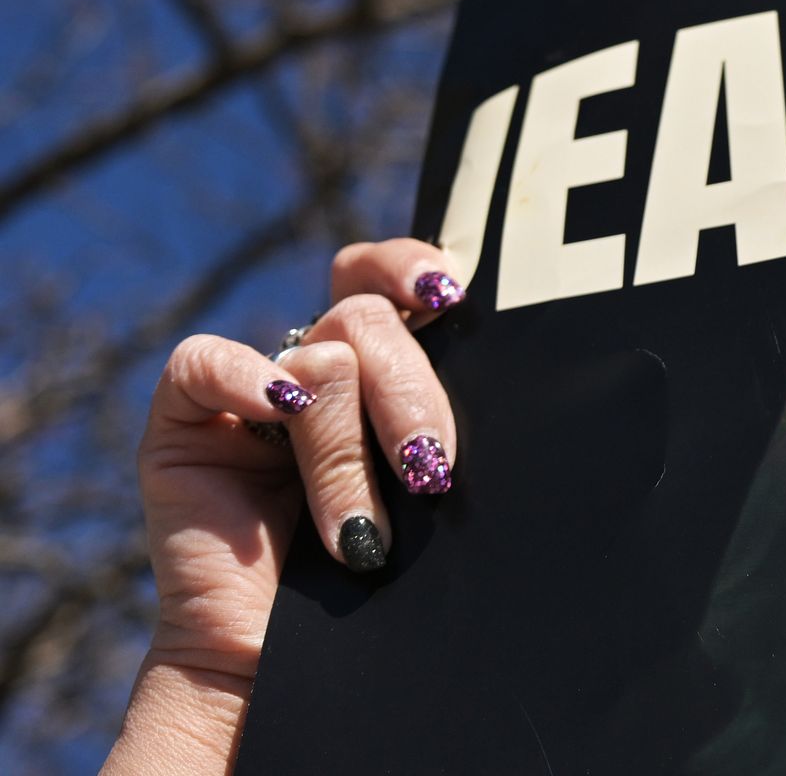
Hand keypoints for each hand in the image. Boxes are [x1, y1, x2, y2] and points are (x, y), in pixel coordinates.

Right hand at [104, 239, 464, 773]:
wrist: (292, 662)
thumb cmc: (378, 575)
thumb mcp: (422, 480)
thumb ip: (431, 411)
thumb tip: (454, 337)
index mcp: (380, 367)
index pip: (388, 276)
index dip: (413, 267)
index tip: (451, 295)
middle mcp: (314, 365)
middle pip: (368, 320)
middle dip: (411, 398)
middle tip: (426, 475)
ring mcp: (250, 388)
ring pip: (318, 358)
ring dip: (347, 454)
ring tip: (359, 532)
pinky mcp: (186, 419)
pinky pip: (206, 360)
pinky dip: (245, 378)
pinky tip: (277, 409)